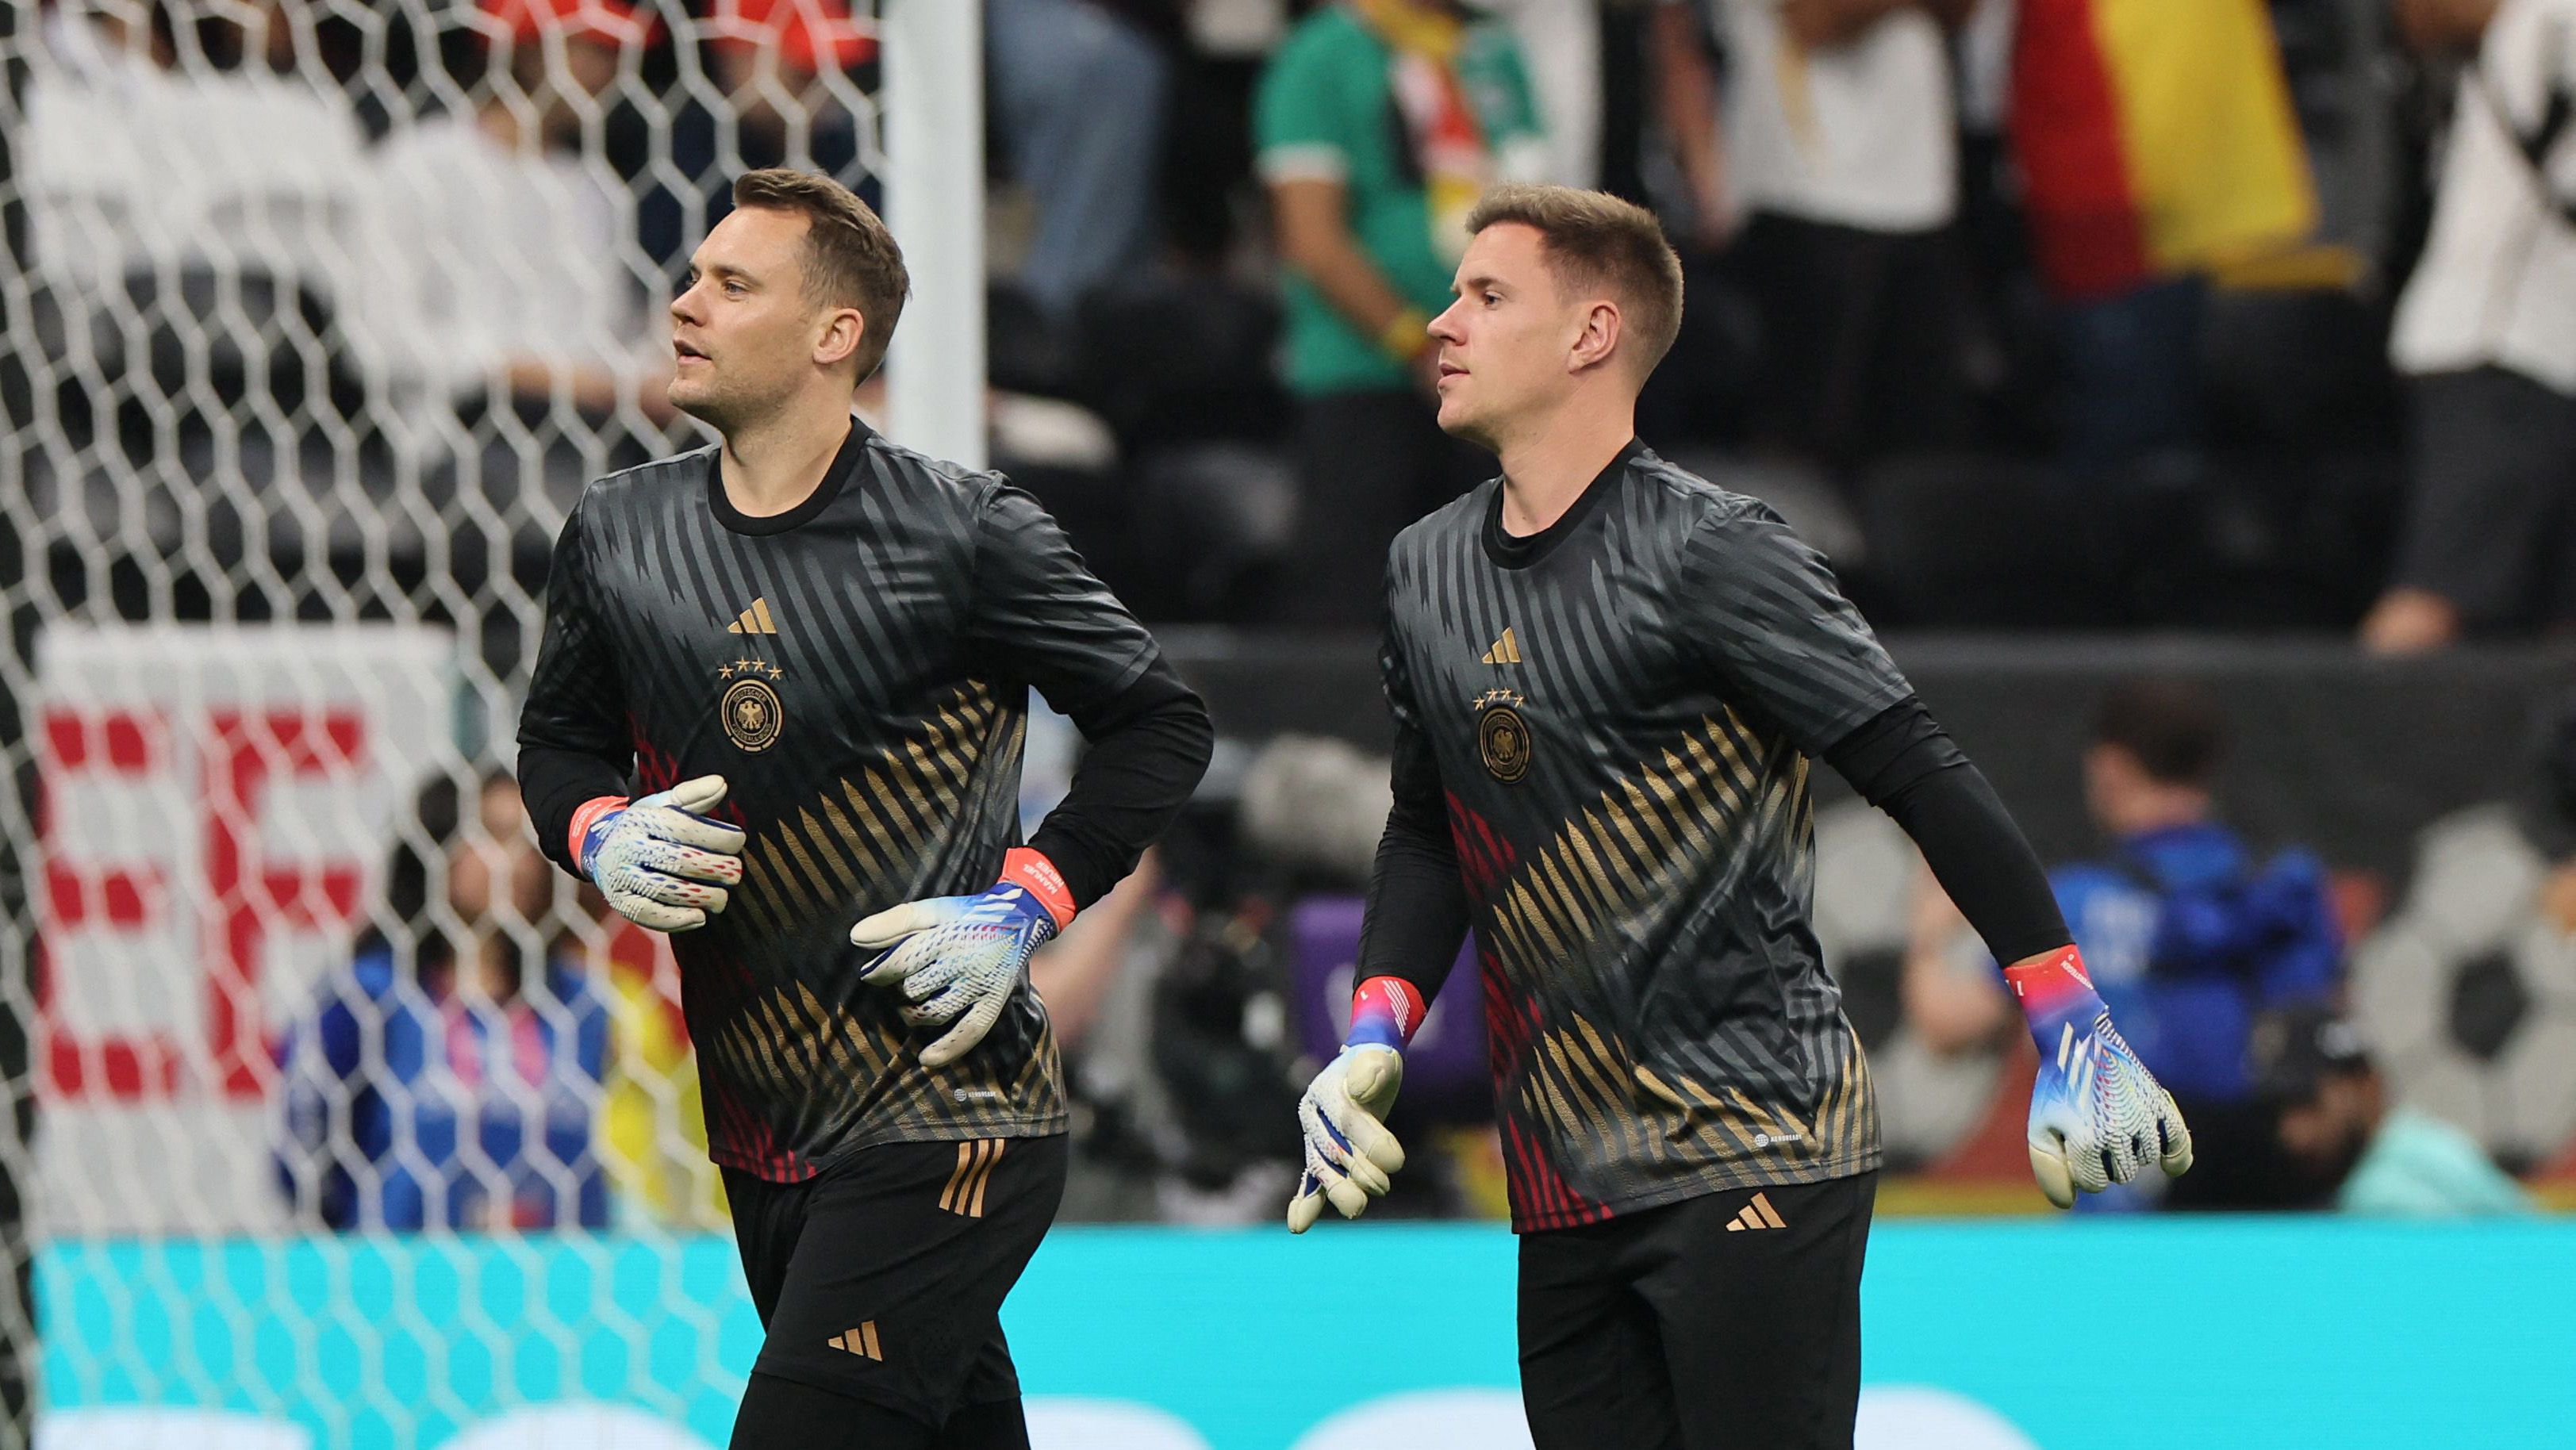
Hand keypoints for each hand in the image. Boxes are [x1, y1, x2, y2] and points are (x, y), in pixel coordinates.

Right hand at [573, 776, 744, 932]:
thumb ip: (693, 795)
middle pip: (679, 861)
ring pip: (668, 890)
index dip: (717, 836)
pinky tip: (700, 916)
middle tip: (735, 873)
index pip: (683, 827)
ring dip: (703, 897)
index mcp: (641, 819)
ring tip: (721, 897)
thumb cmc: (644, 827)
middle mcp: (628, 847)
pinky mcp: (620, 901)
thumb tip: (721, 783)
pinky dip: (679, 919)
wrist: (598, 848)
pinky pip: (651, 914)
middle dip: (715, 869)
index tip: (739, 841)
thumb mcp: (662, 804)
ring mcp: (621, 876)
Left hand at [851, 848, 1073, 1068]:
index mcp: (947, 935)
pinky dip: (948, 1049)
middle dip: (901, 988)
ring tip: (907, 1008)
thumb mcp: (933, 909)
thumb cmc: (967, 913)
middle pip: (915, 988)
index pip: (902, 962)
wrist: (1021, 916)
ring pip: (935, 1012)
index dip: (879, 972)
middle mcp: (965, 961)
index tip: (872, 975)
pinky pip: (970, 1031)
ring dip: (913, 1014)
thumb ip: (895, 922)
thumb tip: (855, 937)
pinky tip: (926, 1060)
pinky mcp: (994, 1000)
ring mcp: (981, 984)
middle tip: (902, 982)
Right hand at [1287, 1043, 1406, 1230]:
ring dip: (1338, 1190)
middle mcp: (1312, 1116)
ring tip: (1356, 1208)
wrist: (1369, 1068)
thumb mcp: (1379, 1060)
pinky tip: (1298, 1226)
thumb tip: (1359, 1091)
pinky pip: (1312, 1181)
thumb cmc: (1377, 1063)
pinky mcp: (1323, 1155)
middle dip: (1359, 1170)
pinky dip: (1306, 1202)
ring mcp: (1315, 1138)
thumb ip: (1371, 1071)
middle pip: (1334, 1148)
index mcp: (1323, 1090)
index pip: (1347, 1119)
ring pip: (1323, 1168)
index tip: (1396, 1162)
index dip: (1369, 1140)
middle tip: (1384, 1186)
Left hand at [2007, 948, 2192, 1207]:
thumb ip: (2050, 1170)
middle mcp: (2118, 1132)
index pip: (2093, 1184)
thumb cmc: (2056, 1088)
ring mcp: (2142, 1118)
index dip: (2080, 1169)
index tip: (2072, 1146)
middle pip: (2120, 1175)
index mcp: (2086, 1141)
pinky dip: (2177, 1158)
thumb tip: (2068, 1204)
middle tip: (2091, 1131)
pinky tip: (2170, 1166)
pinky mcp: (2159, 1103)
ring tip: (2110, 1124)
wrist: (2078, 1040)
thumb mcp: (2040, 1128)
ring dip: (2128, 1151)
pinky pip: (2179, 1143)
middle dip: (2103, 1161)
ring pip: (2143, 1160)